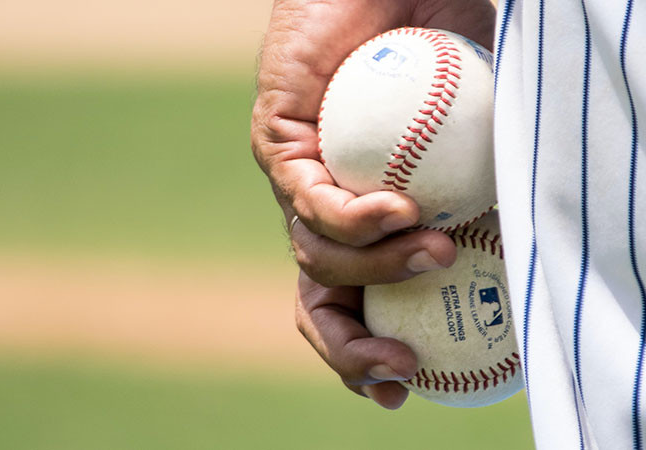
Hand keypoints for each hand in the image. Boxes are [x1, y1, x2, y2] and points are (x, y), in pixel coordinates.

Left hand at [252, 0, 495, 407]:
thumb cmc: (450, 52)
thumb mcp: (487, 136)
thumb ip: (500, 187)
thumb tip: (539, 241)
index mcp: (366, 222)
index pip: (354, 303)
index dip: (370, 352)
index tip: (409, 383)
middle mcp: (325, 210)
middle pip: (319, 302)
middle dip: (352, 350)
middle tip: (401, 369)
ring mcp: (299, 180)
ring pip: (316, 259)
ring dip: (380, 272)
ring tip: (435, 250)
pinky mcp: (278, 143)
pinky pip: (307, 200)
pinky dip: (356, 218)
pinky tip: (401, 207)